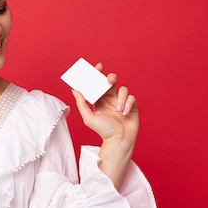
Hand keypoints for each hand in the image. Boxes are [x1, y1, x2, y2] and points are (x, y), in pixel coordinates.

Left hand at [71, 62, 139, 188]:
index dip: (98, 74)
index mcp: (100, 100)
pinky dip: (128, 104)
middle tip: (109, 80)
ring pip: (123, 89)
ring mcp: (122, 102)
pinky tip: (125, 113)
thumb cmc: (103, 131)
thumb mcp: (88, 118)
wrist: (119, 141)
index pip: (98, 84)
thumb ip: (81, 104)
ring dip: (121, 98)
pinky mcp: (132, 106)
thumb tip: (75, 90)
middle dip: (111, 78)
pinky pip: (131, 98)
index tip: (98, 66)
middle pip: (111, 82)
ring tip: (118, 111)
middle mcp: (110, 99)